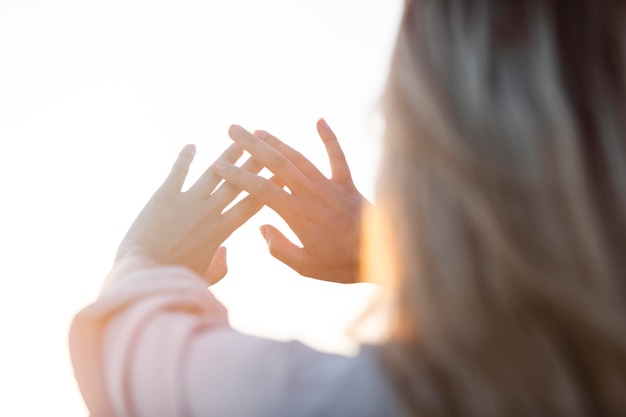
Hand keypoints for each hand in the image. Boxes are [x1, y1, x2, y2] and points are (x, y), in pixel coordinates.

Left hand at [116, 143, 263, 284]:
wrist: (142, 271)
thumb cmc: (174, 278)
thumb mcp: (204, 278)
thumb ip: (220, 267)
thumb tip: (225, 252)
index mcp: (222, 231)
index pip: (252, 205)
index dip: (268, 189)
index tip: (281, 176)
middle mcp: (209, 211)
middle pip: (239, 182)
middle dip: (255, 164)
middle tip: (267, 148)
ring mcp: (188, 200)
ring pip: (215, 172)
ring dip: (228, 155)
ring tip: (238, 141)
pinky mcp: (165, 194)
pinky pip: (179, 170)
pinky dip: (185, 156)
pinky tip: (191, 145)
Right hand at [213, 119, 366, 283]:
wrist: (382, 255)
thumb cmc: (342, 264)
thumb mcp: (305, 267)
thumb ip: (279, 248)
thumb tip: (261, 228)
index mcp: (296, 213)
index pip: (260, 189)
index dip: (238, 176)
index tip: (219, 165)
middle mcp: (310, 193)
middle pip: (276, 163)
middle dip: (252, 145)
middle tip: (233, 130)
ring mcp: (329, 185)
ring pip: (299, 157)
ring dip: (277, 142)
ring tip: (259, 130)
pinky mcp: (347, 183)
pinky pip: (337, 156)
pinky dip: (329, 138)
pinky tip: (319, 120)